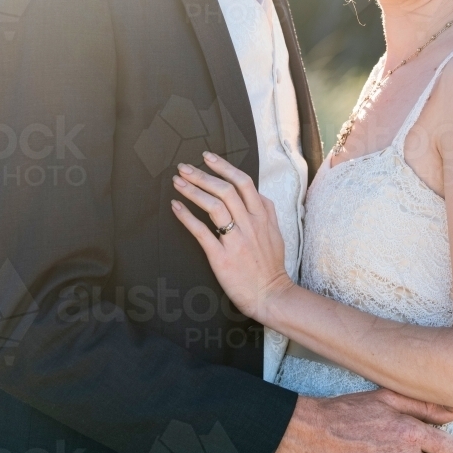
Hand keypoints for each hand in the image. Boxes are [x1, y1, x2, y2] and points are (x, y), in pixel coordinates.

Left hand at [171, 152, 291, 320]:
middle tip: (184, 167)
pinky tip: (176, 207)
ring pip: (214, 206)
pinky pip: (202, 231)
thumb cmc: (271, 266)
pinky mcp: (222, 257)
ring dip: (193, 191)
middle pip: (225, 190)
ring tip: (178, 182)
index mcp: (263, 216)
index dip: (224, 167)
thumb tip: (256, 194)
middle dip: (203, 175)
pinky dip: (187, 217)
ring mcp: (236, 240)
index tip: (208, 157)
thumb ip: (266, 212)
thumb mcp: (276, 233)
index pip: (243, 182)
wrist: (270, 295)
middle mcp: (251, 224)